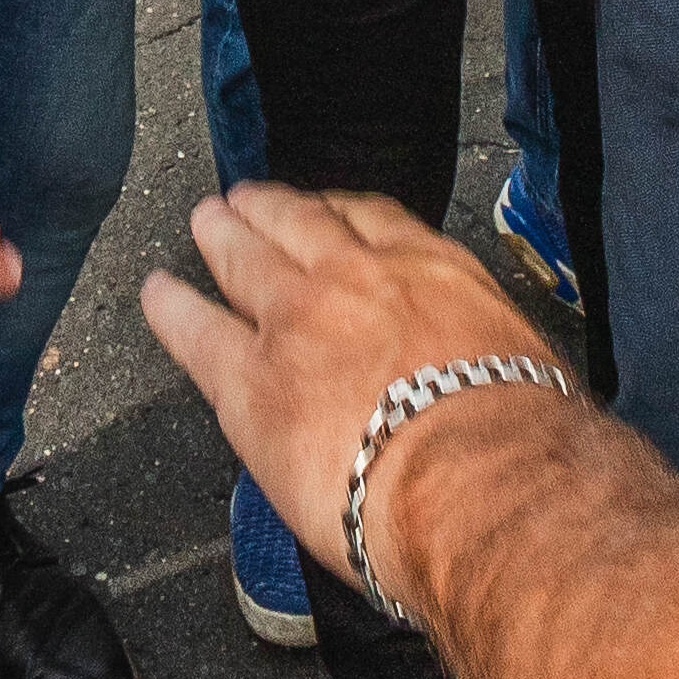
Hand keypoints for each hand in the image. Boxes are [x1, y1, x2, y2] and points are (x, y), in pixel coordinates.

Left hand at [141, 184, 561, 593]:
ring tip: (206, 222)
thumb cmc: (519, 441)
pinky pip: (196, 330)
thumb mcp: (521, 367)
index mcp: (430, 271)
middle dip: (271, 207)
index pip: (375, 219)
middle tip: (249, 199)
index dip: (339, 211)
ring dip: (221, 234)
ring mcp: (296, 321)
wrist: (478, 479)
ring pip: (244, 258)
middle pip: (301, 221)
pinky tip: (157, 294)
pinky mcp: (250, 382)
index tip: (327, 211)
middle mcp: (358, 278)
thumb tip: (484, 385)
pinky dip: (172, 306)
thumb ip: (483, 357)